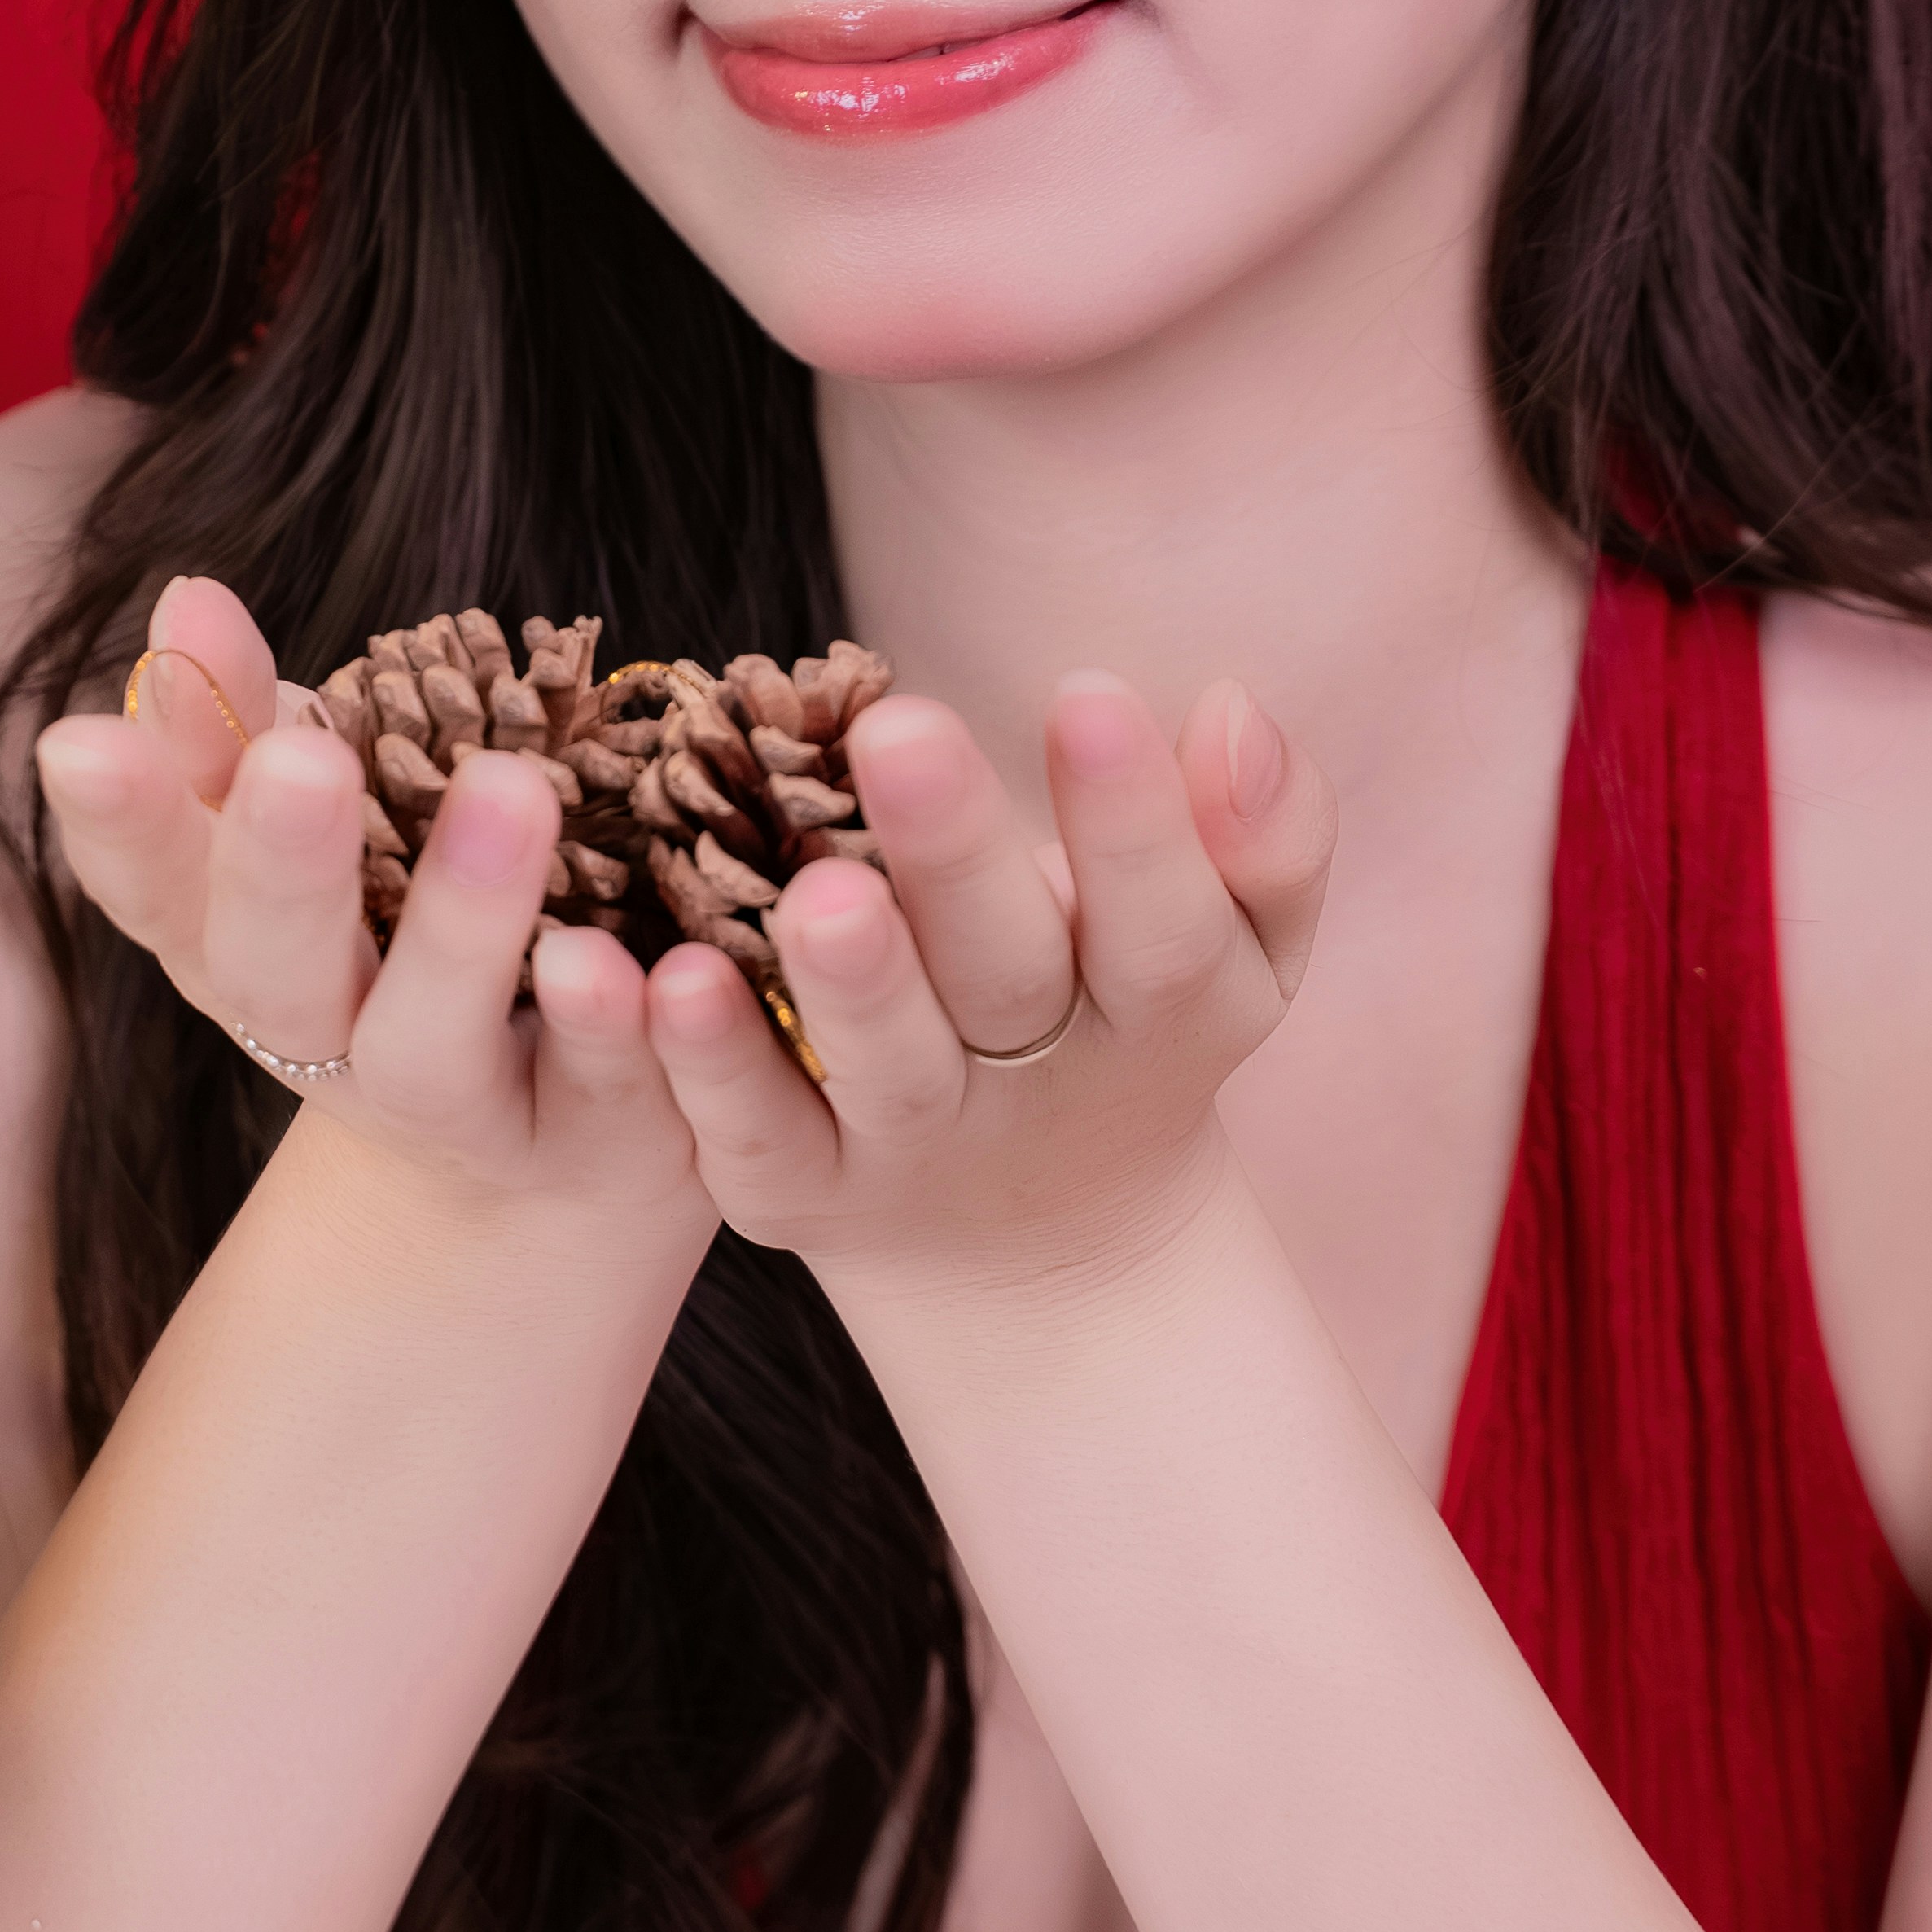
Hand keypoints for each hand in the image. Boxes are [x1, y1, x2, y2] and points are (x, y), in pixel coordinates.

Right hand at [32, 573, 701, 1238]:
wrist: (557, 1150)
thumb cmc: (407, 938)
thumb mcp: (331, 824)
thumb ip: (251, 721)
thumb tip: (189, 598)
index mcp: (241, 955)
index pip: (154, 890)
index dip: (118, 825)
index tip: (83, 740)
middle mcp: (328, 1047)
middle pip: (276, 976)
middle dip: (281, 867)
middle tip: (300, 755)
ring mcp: (455, 1112)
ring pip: (434, 1048)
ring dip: (463, 926)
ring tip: (511, 789)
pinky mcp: (588, 1143)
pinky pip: (608, 1093)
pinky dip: (625, 1028)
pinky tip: (666, 962)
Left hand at [649, 675, 1334, 1306]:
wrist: (1039, 1241)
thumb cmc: (1126, 1014)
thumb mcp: (1234, 943)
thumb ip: (1261, 831)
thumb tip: (1227, 707)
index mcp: (1162, 1012)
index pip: (1162, 920)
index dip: (1134, 821)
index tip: (1087, 690)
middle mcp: (1039, 1086)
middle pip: (1007, 978)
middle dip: (958, 857)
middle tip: (904, 731)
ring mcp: (914, 1147)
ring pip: (885, 1067)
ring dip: (847, 980)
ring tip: (811, 890)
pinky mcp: (797, 1191)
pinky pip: (753, 1133)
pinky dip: (710, 1065)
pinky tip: (670, 979)